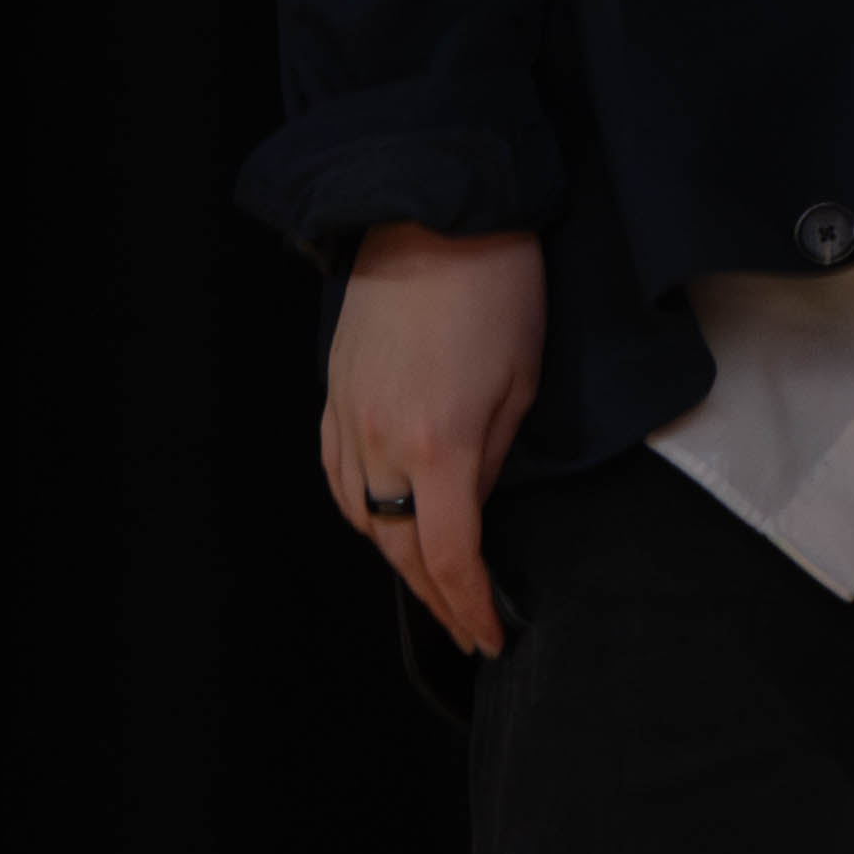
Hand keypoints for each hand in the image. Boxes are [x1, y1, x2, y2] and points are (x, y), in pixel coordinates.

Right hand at [318, 220, 543, 657]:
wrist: (434, 219)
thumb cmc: (497, 292)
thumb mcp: (521, 384)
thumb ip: (492, 460)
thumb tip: (475, 509)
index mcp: (438, 447)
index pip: (450, 557)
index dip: (470, 606)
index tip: (490, 634)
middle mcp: (379, 444)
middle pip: (400, 549)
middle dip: (435, 596)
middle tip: (466, 626)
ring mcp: (346, 420)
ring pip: (361, 519)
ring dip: (397, 560)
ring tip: (433, 586)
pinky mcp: (331, 397)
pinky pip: (336, 476)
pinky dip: (359, 512)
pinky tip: (381, 526)